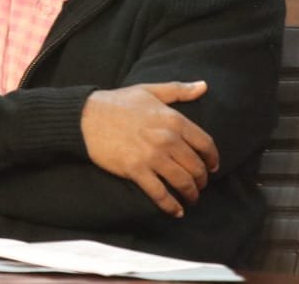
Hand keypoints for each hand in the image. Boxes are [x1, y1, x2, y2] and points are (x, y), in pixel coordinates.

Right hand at [81, 81, 218, 216]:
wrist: (85, 116)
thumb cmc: (117, 103)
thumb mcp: (149, 90)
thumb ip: (178, 90)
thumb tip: (204, 86)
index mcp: (173, 119)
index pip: (206, 144)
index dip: (212, 158)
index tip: (212, 166)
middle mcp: (167, 139)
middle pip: (196, 167)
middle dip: (202, 180)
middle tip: (200, 185)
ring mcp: (152, 156)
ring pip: (183, 182)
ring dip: (191, 194)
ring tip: (190, 198)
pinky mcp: (136, 170)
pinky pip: (160, 193)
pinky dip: (171, 206)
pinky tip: (176, 211)